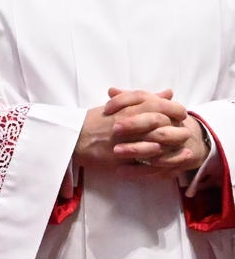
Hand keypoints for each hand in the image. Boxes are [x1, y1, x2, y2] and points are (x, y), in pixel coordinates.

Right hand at [75, 88, 208, 175]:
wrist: (73, 138)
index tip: (181, 114)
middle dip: (178, 131)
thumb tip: (168, 93)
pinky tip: (170, 165)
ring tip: (184, 151)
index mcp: (125, 109)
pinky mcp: (119, 159)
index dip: (174, 110)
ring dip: (172, 149)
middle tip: (185, 134)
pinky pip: (143, 163)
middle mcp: (126, 124)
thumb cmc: (95, 121)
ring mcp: (123, 142)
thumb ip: (144, 99)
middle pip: (161, 126)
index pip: (157, 105)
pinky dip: (159, 164)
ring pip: (155, 145)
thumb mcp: (119, 105)